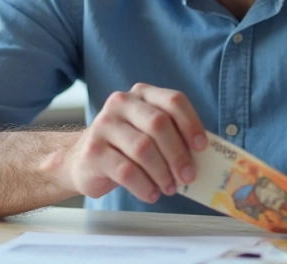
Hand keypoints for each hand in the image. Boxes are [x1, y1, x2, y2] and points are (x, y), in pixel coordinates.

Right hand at [65, 83, 206, 203]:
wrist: (83, 160)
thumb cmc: (126, 147)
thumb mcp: (148, 132)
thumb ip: (172, 135)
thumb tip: (204, 157)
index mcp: (142, 94)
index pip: (173, 100)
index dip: (191, 124)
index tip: (202, 147)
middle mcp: (121, 103)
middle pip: (158, 124)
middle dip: (178, 154)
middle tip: (188, 176)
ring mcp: (104, 125)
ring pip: (143, 148)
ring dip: (162, 173)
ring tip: (170, 188)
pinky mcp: (93, 151)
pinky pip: (126, 171)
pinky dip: (144, 186)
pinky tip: (151, 194)